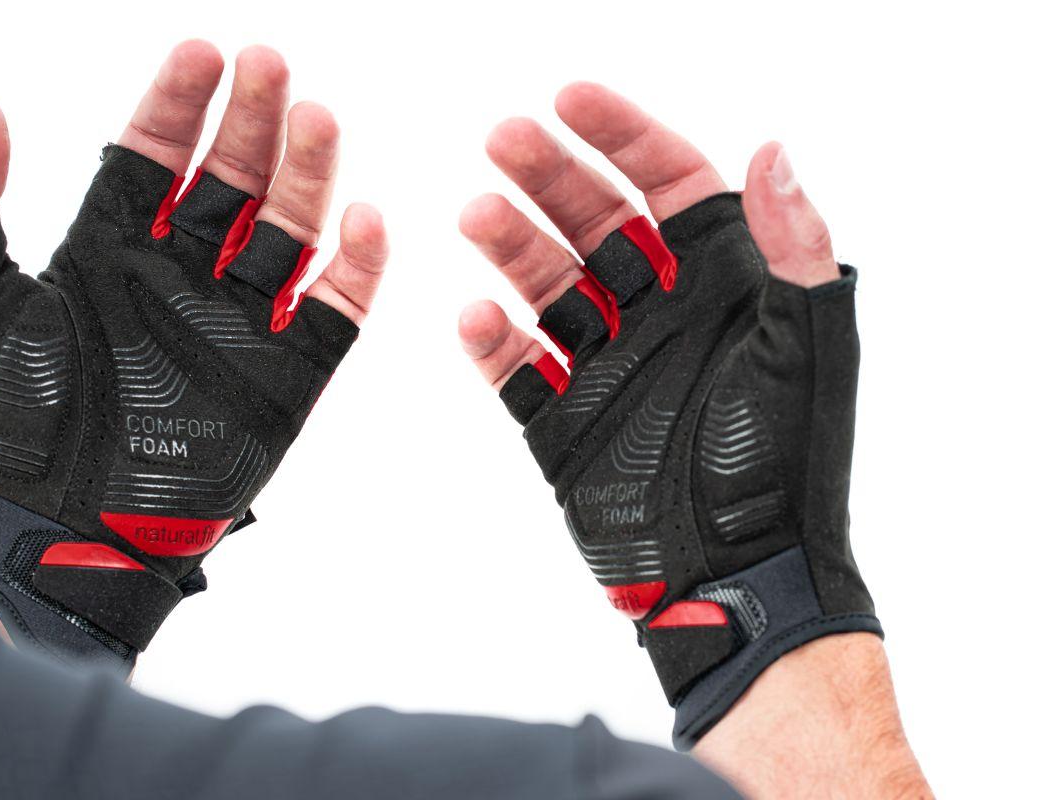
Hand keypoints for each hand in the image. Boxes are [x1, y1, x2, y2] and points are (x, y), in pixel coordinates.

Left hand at [0, 41, 387, 670]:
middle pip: (231, 181)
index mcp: (111, 254)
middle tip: (272, 65)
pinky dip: (356, 270)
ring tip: (319, 117)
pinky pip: (332, 314)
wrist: (65, 533)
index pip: (154, 156)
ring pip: (287, 233)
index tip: (202, 51)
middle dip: (252, 121)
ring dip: (307, 175)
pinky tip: (365, 219)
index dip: (179, 103)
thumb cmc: (13, 428)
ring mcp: (238, 324)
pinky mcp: (283, 377)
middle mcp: (182, 277)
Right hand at [458, 83, 878, 748]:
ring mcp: (609, 367)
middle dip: (549, 177)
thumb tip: (770, 150)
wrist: (732, 577)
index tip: (570, 99)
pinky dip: (494, 343)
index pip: (669, 186)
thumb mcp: (803, 349)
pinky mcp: (566, 422)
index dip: (623, 135)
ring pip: (548, 286)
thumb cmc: (781, 467)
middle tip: (501, 139)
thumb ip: (791, 250)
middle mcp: (660, 316)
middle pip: (595, 223)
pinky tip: (477, 319)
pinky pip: (518, 370)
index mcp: (722, 288)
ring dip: (511, 247)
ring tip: (476, 214)